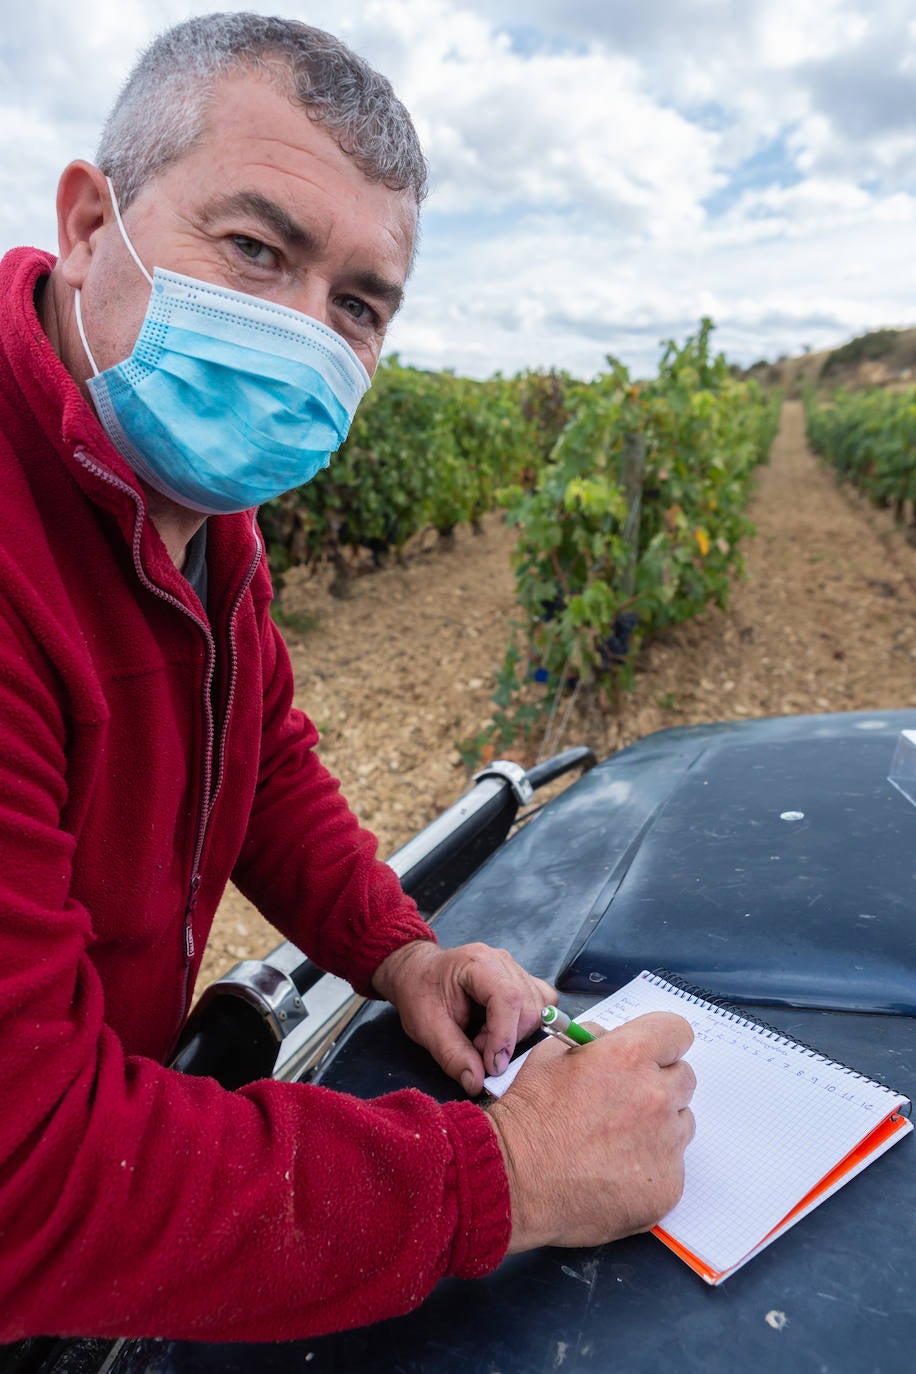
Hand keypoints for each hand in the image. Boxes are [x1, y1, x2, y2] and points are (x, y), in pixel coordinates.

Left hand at [371, 940, 554, 1095]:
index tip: (492, 1066)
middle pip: (528, 1007)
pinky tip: (501, 1030)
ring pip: (539, 1009)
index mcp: (476, 963)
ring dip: (515, 1035)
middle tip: (477, 1048)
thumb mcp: (427, 1028)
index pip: (508, 997)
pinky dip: (526, 1026)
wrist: (417, 973)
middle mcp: (501, 961)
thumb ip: (452, 1055)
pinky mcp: (522, 981)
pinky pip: (541, 1004)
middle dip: (507, 1040)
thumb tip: (477, 1083)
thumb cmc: (419, 993)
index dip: (504, 1036)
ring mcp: (514, 969)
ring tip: (483, 1038)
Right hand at [486, 1011, 695, 1251]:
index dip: (662, 1042)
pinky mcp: (668, 1186)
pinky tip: (615, 1171)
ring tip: (616, 1142)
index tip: (651, 1055)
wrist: (515, 1179)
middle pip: (684, 1078)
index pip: (677, 1032)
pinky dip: (650, 1168)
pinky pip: (672, 1167)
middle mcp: (656, 1096)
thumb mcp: (552, 1054)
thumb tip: (616, 1040)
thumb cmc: (529, 1116)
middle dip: (659, 1084)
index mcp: (630, 1057)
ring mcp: (666, 1145)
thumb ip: (595, 1039)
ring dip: (658, 1127)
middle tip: (625, 1102)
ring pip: (681, 1123)